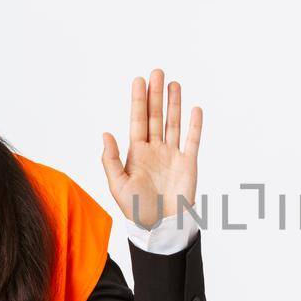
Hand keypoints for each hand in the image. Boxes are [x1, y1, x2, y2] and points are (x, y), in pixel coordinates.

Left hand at [101, 67, 202, 226]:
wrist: (161, 227)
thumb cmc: (137, 210)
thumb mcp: (117, 185)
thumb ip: (111, 159)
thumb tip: (105, 134)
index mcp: (136, 153)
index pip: (137, 120)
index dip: (138, 100)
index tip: (138, 80)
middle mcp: (155, 150)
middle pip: (156, 116)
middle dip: (156, 95)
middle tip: (157, 72)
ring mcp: (172, 155)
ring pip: (173, 123)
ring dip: (174, 104)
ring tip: (174, 84)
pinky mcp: (189, 164)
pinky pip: (192, 140)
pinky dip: (194, 125)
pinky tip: (195, 110)